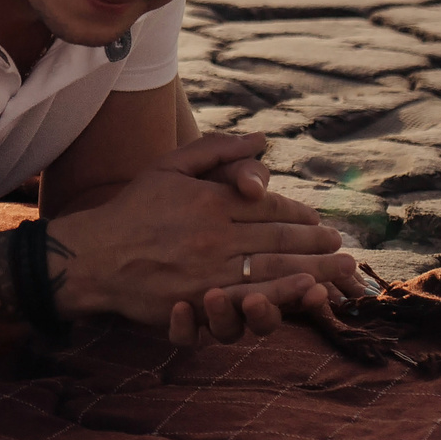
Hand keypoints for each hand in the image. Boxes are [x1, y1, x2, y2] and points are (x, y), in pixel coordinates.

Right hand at [51, 133, 358, 340]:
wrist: (94, 256)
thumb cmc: (133, 208)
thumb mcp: (170, 167)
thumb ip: (216, 151)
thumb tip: (262, 139)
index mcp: (209, 200)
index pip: (268, 207)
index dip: (299, 214)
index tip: (319, 221)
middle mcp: (214, 234)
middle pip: (280, 238)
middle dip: (317, 243)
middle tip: (345, 249)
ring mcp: (209, 270)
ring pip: (275, 268)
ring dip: (315, 269)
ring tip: (341, 272)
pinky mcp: (200, 300)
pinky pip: (250, 298)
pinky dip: (284, 294)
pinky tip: (306, 292)